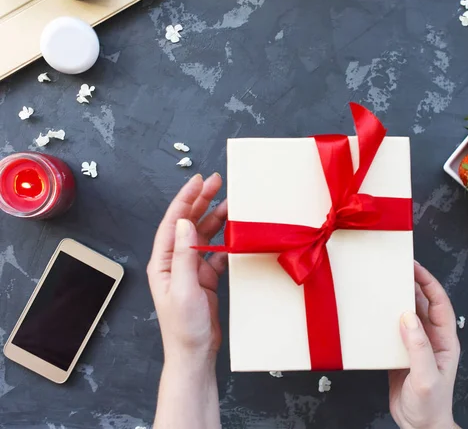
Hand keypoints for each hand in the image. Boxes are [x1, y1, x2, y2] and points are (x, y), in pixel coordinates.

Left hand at [147, 173, 227, 365]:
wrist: (195, 354)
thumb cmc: (183, 327)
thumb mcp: (183, 289)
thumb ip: (185, 255)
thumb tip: (185, 222)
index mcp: (163, 262)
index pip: (173, 222)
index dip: (185, 199)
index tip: (198, 181)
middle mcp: (175, 261)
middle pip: (188, 223)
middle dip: (202, 201)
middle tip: (217, 181)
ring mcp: (191, 269)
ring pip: (204, 235)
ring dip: (217, 219)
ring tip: (232, 203)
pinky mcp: (206, 278)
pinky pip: (217, 253)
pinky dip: (227, 241)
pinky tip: (237, 233)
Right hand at [389, 262, 460, 428]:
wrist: (419, 428)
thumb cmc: (429, 406)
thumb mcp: (426, 377)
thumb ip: (419, 347)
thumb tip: (408, 317)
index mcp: (445, 340)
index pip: (439, 303)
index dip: (429, 282)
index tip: (414, 267)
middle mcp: (431, 338)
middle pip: (423, 303)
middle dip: (412, 284)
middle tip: (395, 268)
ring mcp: (416, 345)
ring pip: (408, 313)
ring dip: (398, 298)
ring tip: (384, 283)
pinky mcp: (401, 353)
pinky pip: (394, 328)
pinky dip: (385, 317)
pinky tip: (374, 312)